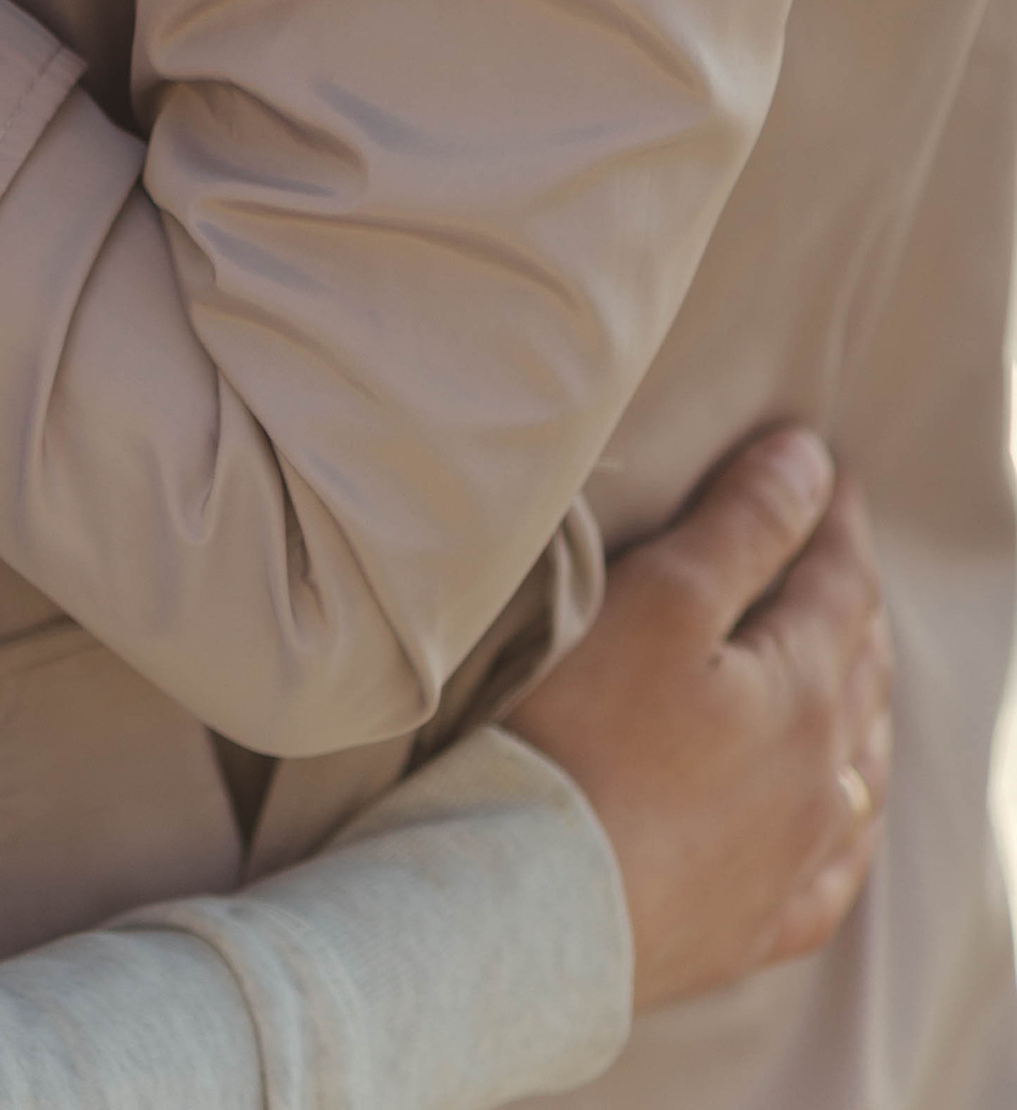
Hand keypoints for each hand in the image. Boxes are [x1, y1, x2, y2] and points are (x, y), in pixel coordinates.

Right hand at [510, 429, 890, 1012]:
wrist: (531, 906)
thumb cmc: (581, 736)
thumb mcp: (659, 600)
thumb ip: (743, 527)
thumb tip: (811, 462)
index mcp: (803, 692)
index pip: (840, 584)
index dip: (833, 518)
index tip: (828, 468)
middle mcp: (820, 781)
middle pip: (857, 673)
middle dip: (851, 602)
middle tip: (836, 553)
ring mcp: (790, 864)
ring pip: (857, 771)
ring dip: (859, 705)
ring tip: (853, 667)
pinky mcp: (748, 928)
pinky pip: (830, 874)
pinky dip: (844, 826)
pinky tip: (840, 820)